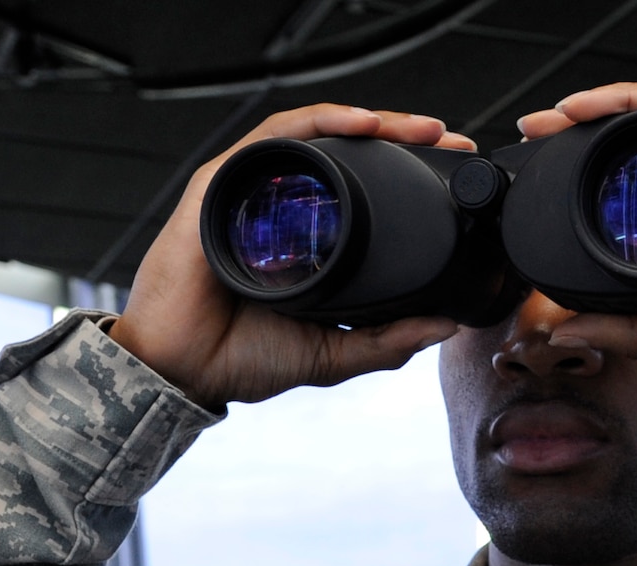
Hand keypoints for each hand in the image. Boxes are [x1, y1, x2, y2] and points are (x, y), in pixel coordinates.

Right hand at [109, 105, 472, 410]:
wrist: (183, 372)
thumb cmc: (241, 358)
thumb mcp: (334, 353)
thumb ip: (389, 341)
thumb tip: (447, 324)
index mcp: (305, 239)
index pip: (362, 190)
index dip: (408, 175)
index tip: (453, 174)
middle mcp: (278, 207)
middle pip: (345, 154)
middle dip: (402, 139)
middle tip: (446, 140)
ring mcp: (250, 192)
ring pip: (317, 135)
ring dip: (372, 122)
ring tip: (419, 129)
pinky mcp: (222, 183)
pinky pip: (276, 136)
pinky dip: (321, 122)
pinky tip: (363, 125)